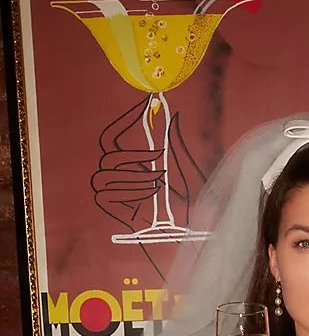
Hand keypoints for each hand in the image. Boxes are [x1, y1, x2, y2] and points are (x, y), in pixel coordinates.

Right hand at [91, 100, 204, 229]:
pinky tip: (146, 198)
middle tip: (159, 160)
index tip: (140, 108)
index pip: (112, 136)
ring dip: (138, 179)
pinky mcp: (103, 203)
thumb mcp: (178, 169)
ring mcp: (103, 187)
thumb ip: (172, 143)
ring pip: (110, 175)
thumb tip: (174, 116)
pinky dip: (130, 194)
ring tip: (158, 186)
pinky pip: (108, 193)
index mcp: (124, 160)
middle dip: (136, 158)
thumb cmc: (175, 200)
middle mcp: (110, 171)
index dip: (123, 122)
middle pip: (110, 156)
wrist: (172, 227)